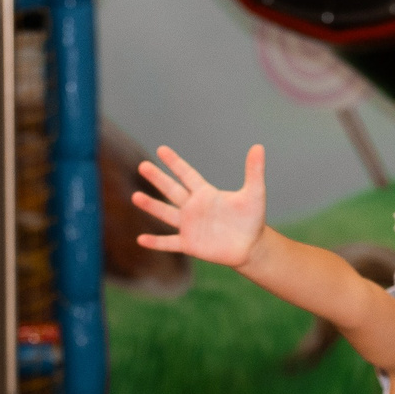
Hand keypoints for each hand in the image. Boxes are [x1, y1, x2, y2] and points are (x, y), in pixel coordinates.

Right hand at [135, 145, 268, 267]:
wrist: (250, 247)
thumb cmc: (252, 219)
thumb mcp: (254, 194)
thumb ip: (254, 171)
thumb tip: (259, 146)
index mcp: (206, 193)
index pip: (187, 174)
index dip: (175, 163)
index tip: (161, 149)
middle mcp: (194, 208)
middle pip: (172, 190)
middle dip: (158, 179)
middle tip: (143, 166)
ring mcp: (189, 226)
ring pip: (166, 214)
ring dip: (151, 206)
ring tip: (135, 197)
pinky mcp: (189, 244)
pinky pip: (169, 243)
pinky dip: (156, 242)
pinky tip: (141, 240)